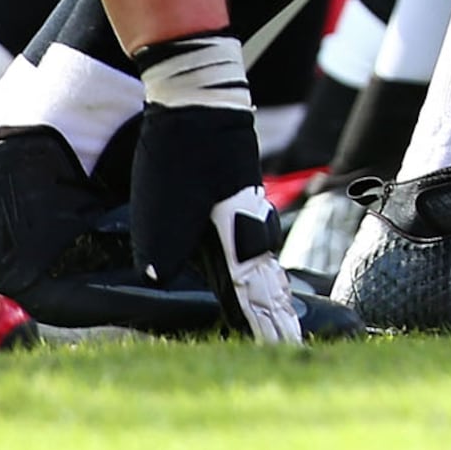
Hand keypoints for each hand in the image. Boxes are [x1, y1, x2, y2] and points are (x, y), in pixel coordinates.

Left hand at [130, 102, 300, 343]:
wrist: (197, 99)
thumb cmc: (180, 155)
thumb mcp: (161, 208)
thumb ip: (161, 251)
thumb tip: (159, 280)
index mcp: (238, 235)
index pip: (257, 293)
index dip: (270, 325)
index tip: (286, 350)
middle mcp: (250, 227)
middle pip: (268, 282)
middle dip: (279, 315)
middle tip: (291, 344)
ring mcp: (245, 211)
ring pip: (260, 264)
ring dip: (266, 294)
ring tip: (274, 318)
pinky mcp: (233, 198)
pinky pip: (249, 246)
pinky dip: (253, 270)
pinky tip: (247, 273)